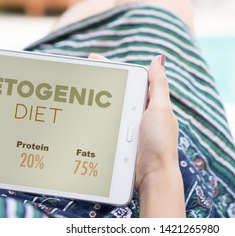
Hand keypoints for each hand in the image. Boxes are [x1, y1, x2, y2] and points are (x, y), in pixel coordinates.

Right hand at [88, 53, 183, 216]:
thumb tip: (158, 59)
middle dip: (97, 85)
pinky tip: (82, 119)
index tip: (93, 62)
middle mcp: (137, 115)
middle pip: (115, 95)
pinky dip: (94, 123)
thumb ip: (158, 85)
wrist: (153, 176)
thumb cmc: (160, 142)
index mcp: (149, 104)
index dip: (113, 70)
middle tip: (77, 77)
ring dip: (92, 105)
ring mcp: (126, 130)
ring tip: (74, 95)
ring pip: (107, 112)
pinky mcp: (118, 144)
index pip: (129, 81)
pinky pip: (104, 129)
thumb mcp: (160, 109)